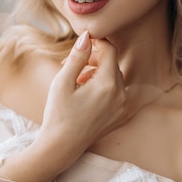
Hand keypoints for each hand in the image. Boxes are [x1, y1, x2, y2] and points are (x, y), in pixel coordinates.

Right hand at [40, 31, 140, 158]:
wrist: (61, 146)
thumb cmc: (59, 114)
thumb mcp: (63, 82)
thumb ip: (77, 56)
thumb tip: (87, 35)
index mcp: (108, 84)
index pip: (110, 51)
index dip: (97, 42)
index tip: (83, 42)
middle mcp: (121, 95)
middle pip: (112, 63)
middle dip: (94, 58)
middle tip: (72, 63)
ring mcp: (122, 107)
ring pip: (114, 77)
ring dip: (97, 72)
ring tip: (76, 79)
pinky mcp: (120, 115)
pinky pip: (116, 92)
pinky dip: (103, 86)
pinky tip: (85, 92)